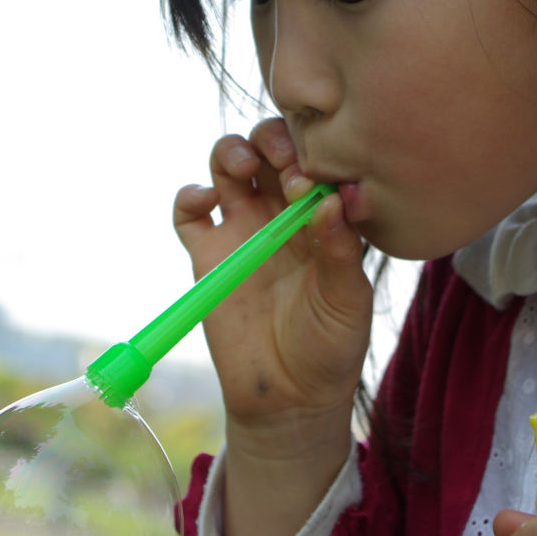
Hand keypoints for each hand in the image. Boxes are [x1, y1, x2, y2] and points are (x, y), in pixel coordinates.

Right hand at [175, 118, 371, 533]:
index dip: (310, 157)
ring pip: (228, 164)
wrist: (290, 397)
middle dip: (273, 140)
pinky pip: (188, 211)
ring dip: (232, 151)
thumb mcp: (348, 299)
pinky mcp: (206, 254)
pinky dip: (190, 194)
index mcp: (320, 215)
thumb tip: (332, 200)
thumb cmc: (331, 345)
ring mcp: (241, 229)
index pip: (313, 160)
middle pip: (268, 147)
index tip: (311, 180)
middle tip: (282, 164)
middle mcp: (280, 212)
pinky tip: (207, 201)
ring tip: (245, 167)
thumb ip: (341, 251)